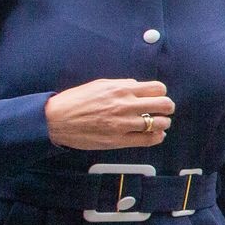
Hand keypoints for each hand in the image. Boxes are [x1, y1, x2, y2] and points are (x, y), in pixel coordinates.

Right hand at [45, 78, 174, 149]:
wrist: (56, 120)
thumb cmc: (76, 101)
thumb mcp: (100, 84)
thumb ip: (122, 85)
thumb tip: (138, 86)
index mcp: (121, 89)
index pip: (157, 88)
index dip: (161, 93)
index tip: (157, 97)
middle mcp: (125, 106)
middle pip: (164, 105)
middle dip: (167, 107)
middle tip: (163, 110)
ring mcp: (123, 124)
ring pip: (159, 124)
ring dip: (163, 123)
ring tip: (158, 124)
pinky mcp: (119, 140)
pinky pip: (148, 140)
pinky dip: (157, 137)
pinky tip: (155, 135)